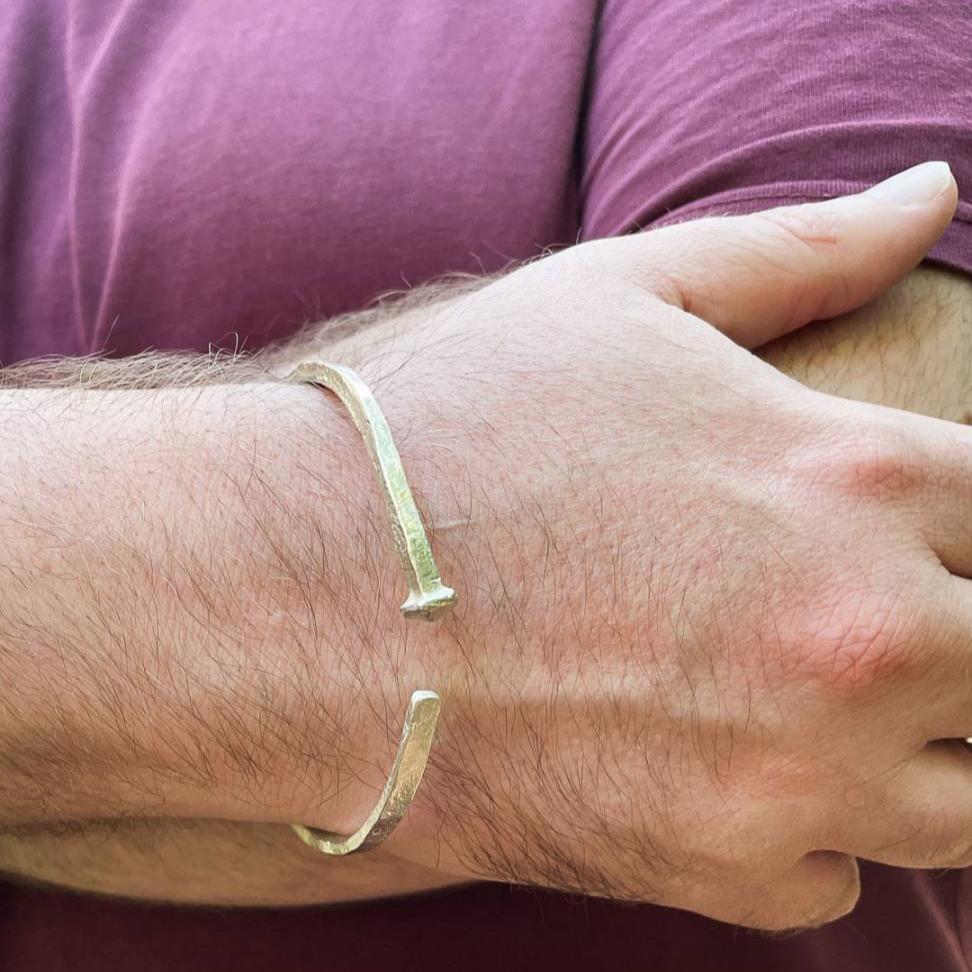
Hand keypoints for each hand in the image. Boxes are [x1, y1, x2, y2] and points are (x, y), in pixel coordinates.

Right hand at [326, 161, 971, 928]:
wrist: (297, 598)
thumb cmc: (451, 432)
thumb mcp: (621, 296)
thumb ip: (798, 248)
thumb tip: (926, 189)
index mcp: (854, 479)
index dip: (960, 518)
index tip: (897, 527)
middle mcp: (860, 638)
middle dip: (954, 636)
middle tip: (850, 614)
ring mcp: (796, 775)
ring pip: (960, 800)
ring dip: (906, 747)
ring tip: (799, 693)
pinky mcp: (719, 871)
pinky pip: (835, 879)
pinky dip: (801, 832)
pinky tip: (719, 768)